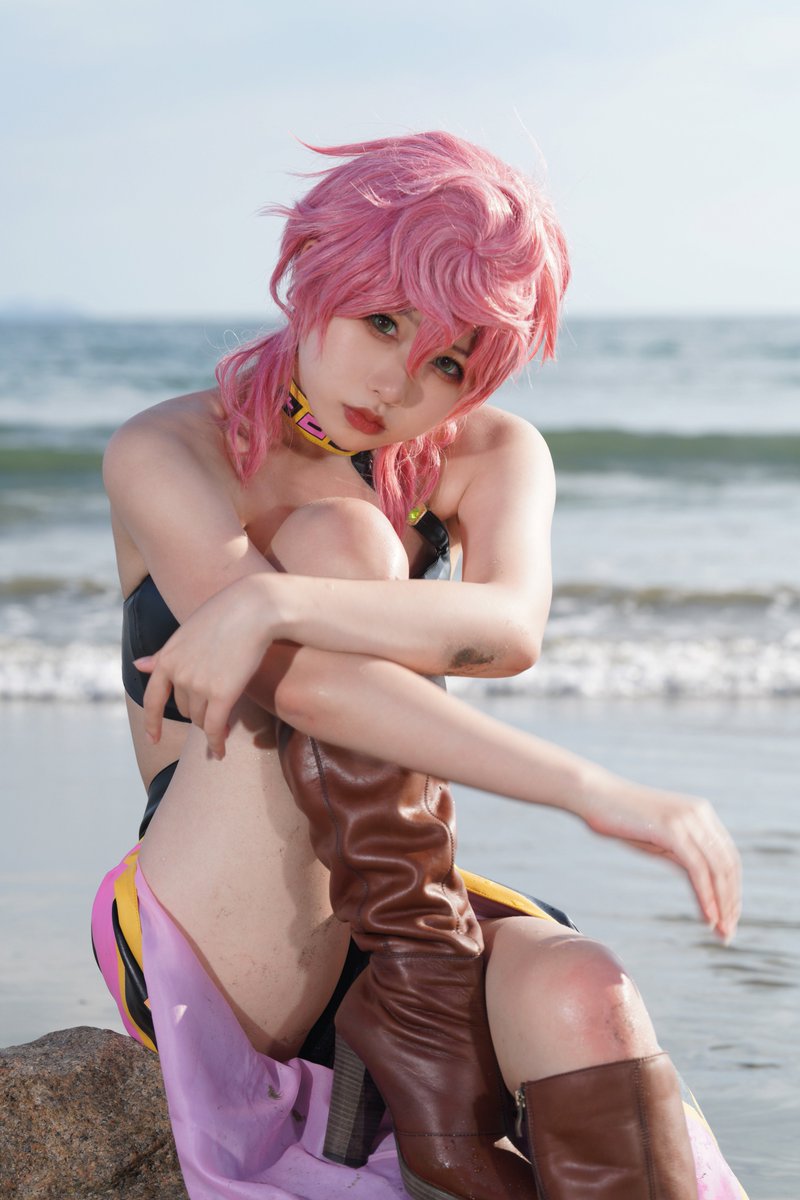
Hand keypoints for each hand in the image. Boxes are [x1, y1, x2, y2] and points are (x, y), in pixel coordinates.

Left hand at [134, 575, 274, 758]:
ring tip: (224, 721)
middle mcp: (178, 674)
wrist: (254, 608)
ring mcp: (198, 685)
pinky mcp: (221, 694)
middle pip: (184, 709)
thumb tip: (138, 665)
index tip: (153, 738)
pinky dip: (216, 743)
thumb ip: (164, 654)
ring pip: (201, 718)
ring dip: (211, 724)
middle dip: (197, 712)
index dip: (152, 722)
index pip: (152, 698)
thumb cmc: (225, 613)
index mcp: (167, 658)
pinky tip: (219, 753)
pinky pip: (214, 728)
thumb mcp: (188, 631)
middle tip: (216, 707)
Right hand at [581, 776, 741, 942]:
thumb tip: (701, 882)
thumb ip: (681, 855)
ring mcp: (688, 819)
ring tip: (721, 931)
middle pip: (728, 865)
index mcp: (701, 813)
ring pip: (717, 869)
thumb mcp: (657, 839)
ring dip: (722, 904)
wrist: (592, 794)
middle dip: (731, 902)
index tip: (729, 916)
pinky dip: (705, 896)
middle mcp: (700, 814)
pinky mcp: (673, 829)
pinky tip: (707, 917)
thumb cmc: (620, 817)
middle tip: (728, 933)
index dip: (732, 889)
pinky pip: (697, 869)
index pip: (728, 857)